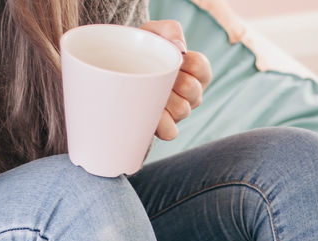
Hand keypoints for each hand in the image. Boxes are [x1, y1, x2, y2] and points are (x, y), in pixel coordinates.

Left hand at [139, 19, 211, 140]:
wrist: (116, 68)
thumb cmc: (142, 50)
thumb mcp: (154, 32)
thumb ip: (171, 30)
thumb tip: (180, 49)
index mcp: (196, 72)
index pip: (201, 67)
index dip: (186, 62)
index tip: (171, 57)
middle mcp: (192, 94)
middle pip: (192, 90)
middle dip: (172, 81)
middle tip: (154, 75)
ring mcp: (179, 112)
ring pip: (182, 110)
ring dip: (164, 100)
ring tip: (147, 92)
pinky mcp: (164, 128)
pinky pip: (171, 133)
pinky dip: (161, 124)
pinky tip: (148, 112)